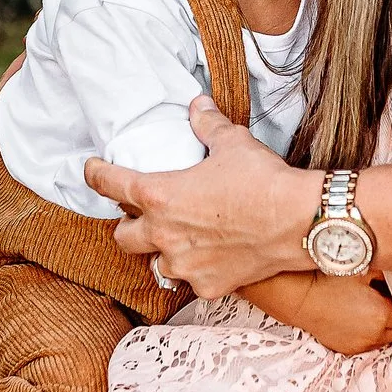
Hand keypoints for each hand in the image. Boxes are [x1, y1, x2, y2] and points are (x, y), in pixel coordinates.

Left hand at [88, 96, 318, 297]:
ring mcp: (184, 265)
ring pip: (157, 263)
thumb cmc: (263, 180)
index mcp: (159, 195)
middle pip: (122, 237)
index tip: (91, 170)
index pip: (111, 185)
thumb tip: (198, 106)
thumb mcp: (232, 143)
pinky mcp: (208, 286)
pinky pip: (192, 280)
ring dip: (164, 250)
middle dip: (127, 225)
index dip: (96, 175)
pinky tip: (214, 258)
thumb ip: (207, 125)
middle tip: (141, 214)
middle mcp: (163, 234)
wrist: (299, 221)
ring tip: (182, 239)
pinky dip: (198, 269)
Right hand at [240, 272, 391, 354]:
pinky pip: (367, 344)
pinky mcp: (345, 348)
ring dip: (386, 328)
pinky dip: (370, 334)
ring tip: (376, 310)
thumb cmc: (330, 280)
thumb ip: (389, 273)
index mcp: (382, 315)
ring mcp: (360, 345)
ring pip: (385, 340)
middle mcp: (375, 335)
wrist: (299, 297)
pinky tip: (360, 319)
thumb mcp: (364, 269)